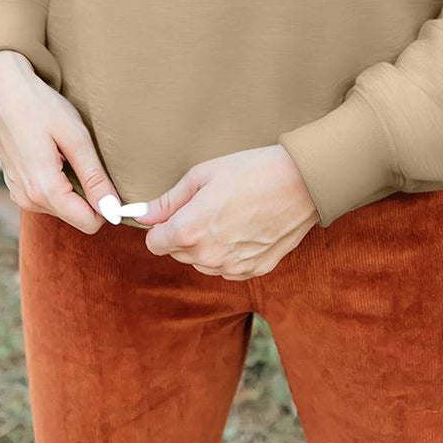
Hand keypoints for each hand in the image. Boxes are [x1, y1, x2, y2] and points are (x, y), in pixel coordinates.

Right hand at [0, 50, 121, 233]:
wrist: (1, 89)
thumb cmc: (40, 107)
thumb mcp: (75, 138)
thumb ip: (94, 177)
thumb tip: (113, 210)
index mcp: (44, 191)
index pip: (89, 223)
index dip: (108, 206)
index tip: (116, 182)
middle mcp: (28, 200)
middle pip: (77, 216)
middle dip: (91, 195)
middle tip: (92, 159)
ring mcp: (19, 194)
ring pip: (63, 207)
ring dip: (75, 187)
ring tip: (71, 153)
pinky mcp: (16, 186)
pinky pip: (48, 197)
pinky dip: (60, 182)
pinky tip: (57, 155)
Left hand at [134, 145, 319, 279]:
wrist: (301, 182)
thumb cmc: (251, 171)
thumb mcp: (203, 175)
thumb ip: (169, 200)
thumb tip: (142, 215)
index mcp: (189, 231)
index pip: (154, 243)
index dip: (161, 226)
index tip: (176, 212)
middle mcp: (207, 257)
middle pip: (178, 253)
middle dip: (184, 233)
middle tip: (209, 205)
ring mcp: (232, 267)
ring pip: (203, 262)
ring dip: (207, 245)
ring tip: (230, 214)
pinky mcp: (254, 270)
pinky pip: (228, 268)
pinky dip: (230, 252)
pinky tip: (245, 228)